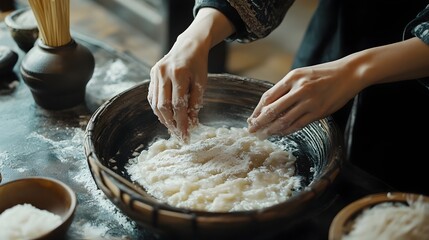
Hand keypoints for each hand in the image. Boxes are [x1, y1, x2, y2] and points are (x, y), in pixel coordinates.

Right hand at [147, 8, 235, 141]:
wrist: (189, 45)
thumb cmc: (198, 65)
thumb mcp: (201, 83)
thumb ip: (195, 102)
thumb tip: (191, 123)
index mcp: (178, 73)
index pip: (178, 104)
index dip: (181, 122)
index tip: (185, 135)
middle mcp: (163, 73)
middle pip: (163, 106)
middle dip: (171, 123)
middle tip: (178, 134)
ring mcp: (155, 73)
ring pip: (155, 103)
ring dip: (163, 118)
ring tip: (172, 128)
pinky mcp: (152, 74)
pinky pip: (152, 96)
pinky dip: (158, 108)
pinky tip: (165, 116)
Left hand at [247, 60, 361, 136]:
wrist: (349, 73)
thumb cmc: (323, 74)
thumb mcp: (301, 74)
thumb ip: (286, 88)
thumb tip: (269, 106)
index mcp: (292, 77)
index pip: (268, 97)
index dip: (257, 110)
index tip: (251, 119)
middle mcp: (299, 89)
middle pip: (272, 110)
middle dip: (260, 122)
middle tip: (252, 131)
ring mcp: (309, 101)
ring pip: (284, 120)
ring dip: (272, 129)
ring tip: (264, 135)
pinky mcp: (319, 112)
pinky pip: (298, 125)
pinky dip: (287, 131)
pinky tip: (280, 133)